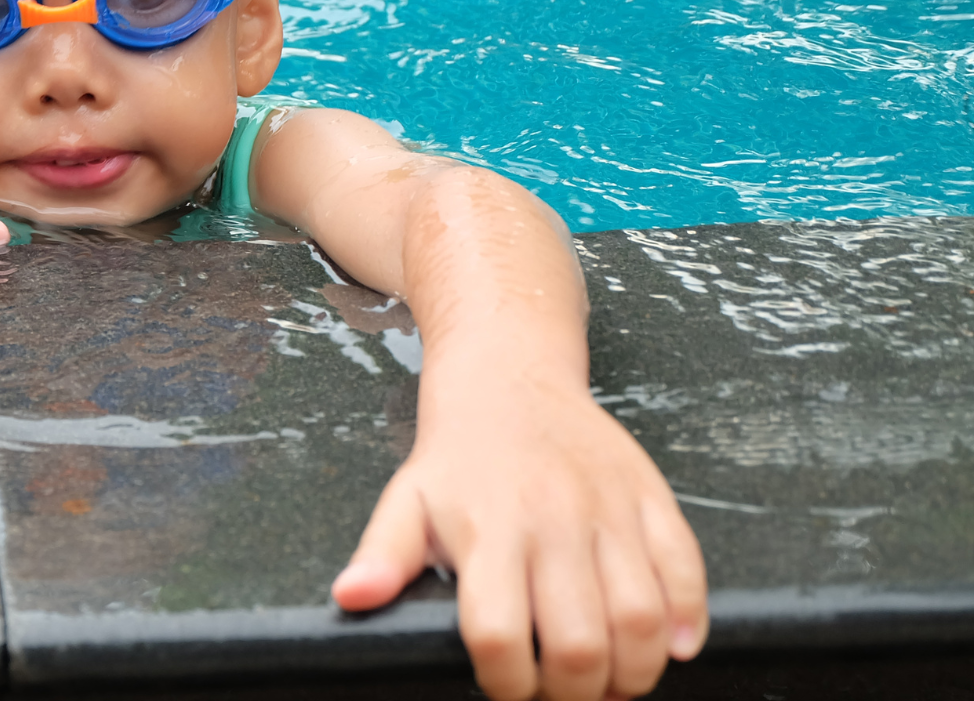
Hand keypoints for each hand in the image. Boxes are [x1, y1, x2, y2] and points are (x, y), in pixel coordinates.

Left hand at [332, 368, 707, 700]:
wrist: (510, 374)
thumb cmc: (458, 451)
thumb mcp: (406, 499)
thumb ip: (383, 556)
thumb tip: (351, 598)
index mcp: (488, 530)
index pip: (499, 635)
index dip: (506, 683)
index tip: (506, 689)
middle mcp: (553, 522)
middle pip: (579, 644)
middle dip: (573, 692)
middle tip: (563, 694)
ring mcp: (609, 510)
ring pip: (642, 619)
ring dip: (635, 671)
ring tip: (612, 681)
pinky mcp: (650, 497)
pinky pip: (686, 570)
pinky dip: (691, 620)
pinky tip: (672, 646)